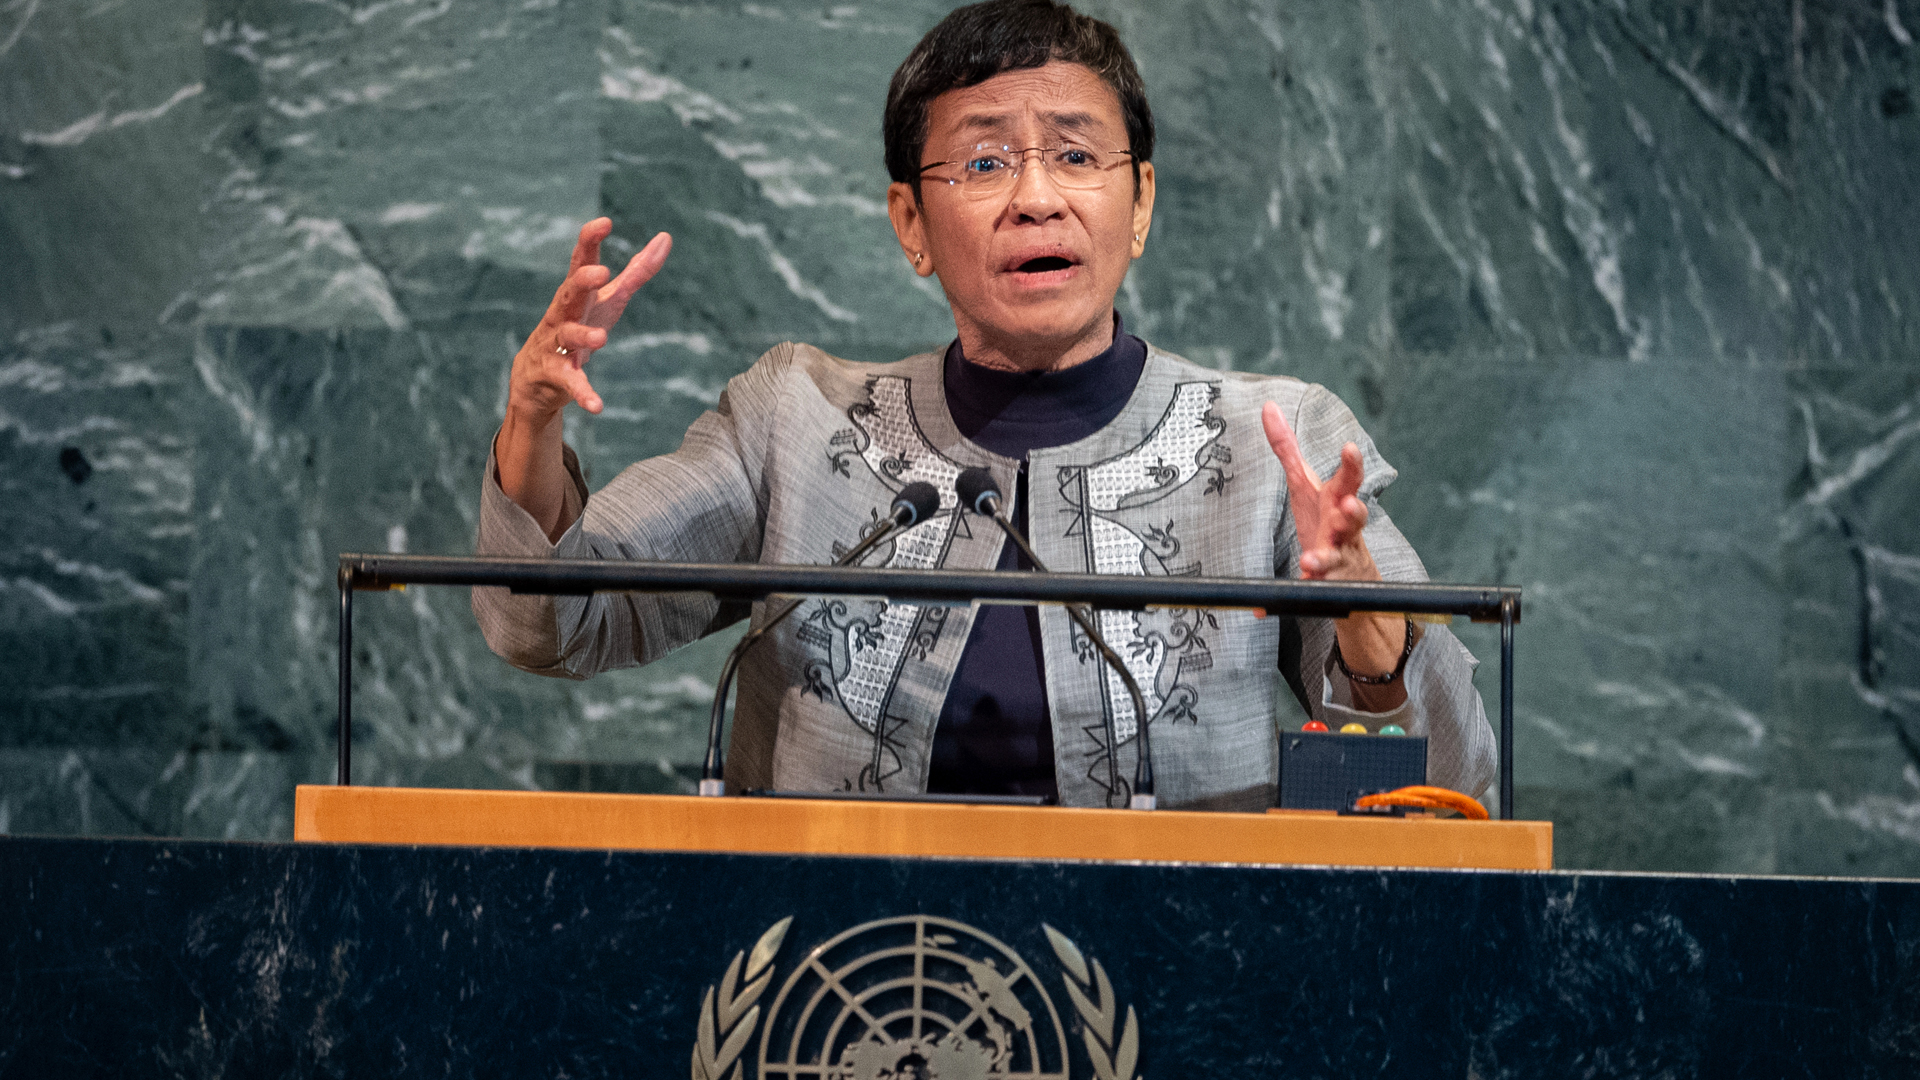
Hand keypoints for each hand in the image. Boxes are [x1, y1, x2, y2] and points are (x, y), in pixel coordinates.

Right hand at [507, 218, 671, 422]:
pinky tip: (597, 406)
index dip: (589, 242)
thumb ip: (636, 273)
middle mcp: (561, 314)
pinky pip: (571, 383)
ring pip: (567, 337)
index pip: (579, 262)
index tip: (603, 223)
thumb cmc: (578, 327)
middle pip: (568, 293)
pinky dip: (584, 393)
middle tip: (601, 273)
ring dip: (584, 336)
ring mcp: (555, 345)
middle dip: (582, 282)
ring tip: (601, 338)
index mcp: (575, 294)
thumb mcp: (608, 301)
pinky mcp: (556, 376)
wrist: (536, 379)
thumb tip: (665, 238)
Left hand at [1260, 401, 1376, 580]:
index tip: (1349, 448)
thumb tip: (1268, 407)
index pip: (1348, 480)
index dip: (1351, 465)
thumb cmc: (1326, 520)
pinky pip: (1315, 588)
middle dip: (1353, 512)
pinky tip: (1286, 593)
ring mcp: (1340, 557)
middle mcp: (1344, 528)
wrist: (1350, 575)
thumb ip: (1287, 448)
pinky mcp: (1327, 583)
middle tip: (1349, 505)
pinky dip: (1303, 588)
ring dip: (1325, 556)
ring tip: (1311, 559)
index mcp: (1337, 501)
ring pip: (1337, 556)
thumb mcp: (1305, 483)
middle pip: (1355, 517)